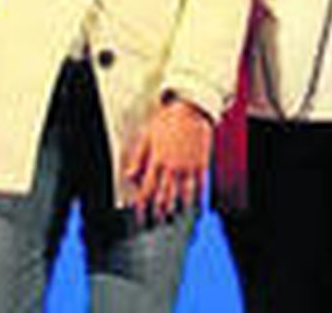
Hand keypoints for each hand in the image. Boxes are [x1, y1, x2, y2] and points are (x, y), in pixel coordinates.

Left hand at [122, 97, 212, 224]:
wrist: (191, 107)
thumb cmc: (168, 119)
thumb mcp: (148, 136)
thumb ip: (139, 158)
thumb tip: (129, 175)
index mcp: (157, 160)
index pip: (147, 190)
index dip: (142, 206)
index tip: (140, 217)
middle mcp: (172, 167)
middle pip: (164, 197)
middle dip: (158, 213)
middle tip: (156, 223)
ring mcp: (188, 166)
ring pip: (182, 195)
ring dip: (177, 209)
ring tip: (173, 219)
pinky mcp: (202, 163)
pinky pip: (201, 186)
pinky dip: (198, 199)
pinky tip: (197, 208)